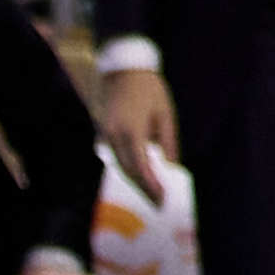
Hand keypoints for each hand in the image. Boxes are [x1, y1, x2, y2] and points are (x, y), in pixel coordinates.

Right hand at [103, 65, 177, 203]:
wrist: (121, 70)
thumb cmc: (148, 89)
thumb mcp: (165, 113)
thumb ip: (168, 141)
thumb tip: (172, 166)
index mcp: (131, 130)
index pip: (140, 167)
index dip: (151, 186)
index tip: (162, 199)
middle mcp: (113, 137)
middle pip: (128, 171)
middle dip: (143, 189)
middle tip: (158, 205)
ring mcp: (104, 136)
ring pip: (120, 166)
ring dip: (135, 182)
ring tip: (152, 196)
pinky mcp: (102, 134)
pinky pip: (115, 157)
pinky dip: (127, 169)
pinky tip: (140, 177)